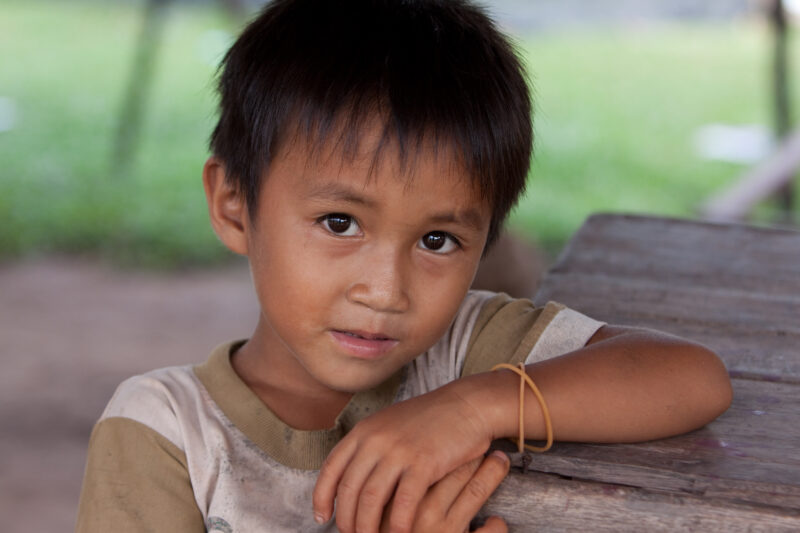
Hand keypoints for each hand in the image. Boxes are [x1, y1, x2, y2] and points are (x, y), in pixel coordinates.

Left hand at [312, 381, 495, 532]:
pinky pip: (403, 502)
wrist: (467, 404)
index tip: (323, 518)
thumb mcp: (390, 425)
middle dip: (347, 520)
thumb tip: (351, 478)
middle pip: (349, 489)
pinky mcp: (423, 463)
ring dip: (368, 527)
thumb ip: (369, 446)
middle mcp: (375, 439)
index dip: (322, 497)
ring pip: (371, 499)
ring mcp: (398, 450)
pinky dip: (399, 524)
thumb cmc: (430, 419)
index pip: (331, 468)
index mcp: (364, 430)